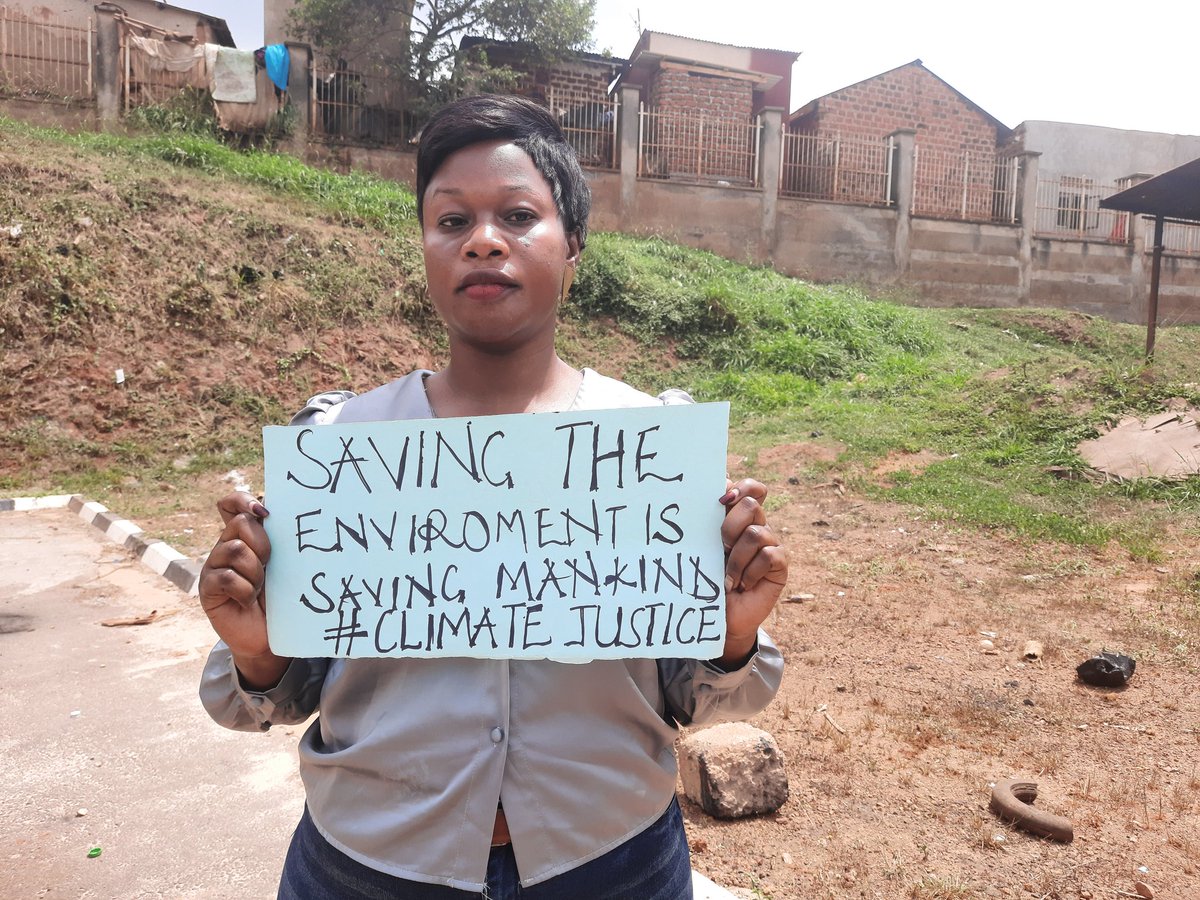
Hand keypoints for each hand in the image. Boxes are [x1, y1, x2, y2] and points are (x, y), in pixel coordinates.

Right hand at [197, 492, 288, 689]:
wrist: (268, 636)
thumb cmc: (281, 597)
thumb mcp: (285, 563)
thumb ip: (282, 539)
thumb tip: (289, 511)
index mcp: (244, 536)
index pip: (231, 503)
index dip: (244, 500)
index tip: (265, 514)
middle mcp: (225, 546)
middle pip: (240, 523)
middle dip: (262, 544)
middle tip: (270, 565)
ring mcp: (213, 566)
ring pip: (235, 550)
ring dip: (255, 572)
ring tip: (260, 588)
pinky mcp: (207, 588)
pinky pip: (226, 577)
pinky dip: (244, 591)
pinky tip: (247, 601)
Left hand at [717, 478, 787, 667]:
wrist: (720, 617)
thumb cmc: (707, 581)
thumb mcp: (703, 549)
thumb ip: (706, 523)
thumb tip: (704, 492)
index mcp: (737, 517)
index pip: (750, 488)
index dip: (740, 487)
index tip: (721, 500)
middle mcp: (757, 525)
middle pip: (751, 505)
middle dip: (729, 527)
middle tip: (720, 549)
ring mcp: (771, 543)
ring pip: (756, 533)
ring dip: (736, 559)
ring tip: (728, 578)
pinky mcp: (780, 564)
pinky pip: (768, 556)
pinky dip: (750, 572)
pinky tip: (743, 585)